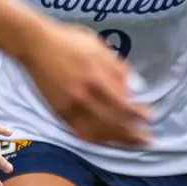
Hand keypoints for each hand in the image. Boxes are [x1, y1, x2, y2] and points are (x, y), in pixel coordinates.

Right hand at [21, 24, 149, 145]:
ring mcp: (70, 107)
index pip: (123, 105)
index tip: (150, 117)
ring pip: (97, 132)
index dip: (138, 115)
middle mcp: (83, 96)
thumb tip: (137, 89)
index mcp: (96, 78)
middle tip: (147, 139)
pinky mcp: (59, 112)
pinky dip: (97, 138)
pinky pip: (81, 132)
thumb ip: (119, 69)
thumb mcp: (99, 48)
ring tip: (131, 143)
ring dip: (117, 140)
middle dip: (132, 134)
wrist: (36, 45)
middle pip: (112, 123)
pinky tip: (107, 139)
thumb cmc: (70, 42)